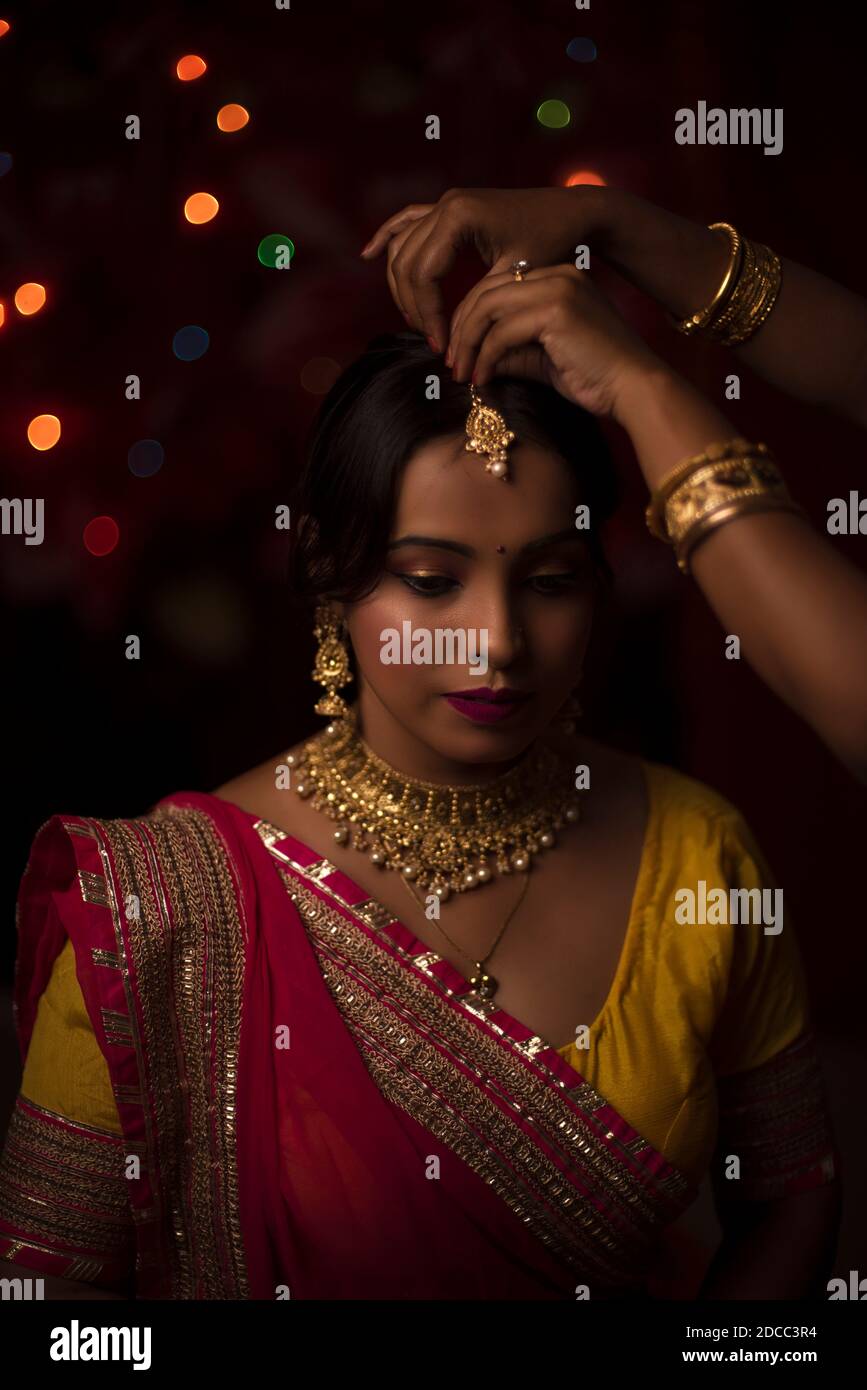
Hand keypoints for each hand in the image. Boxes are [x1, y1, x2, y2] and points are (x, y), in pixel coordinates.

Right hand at [360, 185, 607, 352]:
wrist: (573, 212)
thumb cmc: (552, 244)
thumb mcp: (517, 278)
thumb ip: (479, 303)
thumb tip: (454, 339)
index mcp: (459, 216)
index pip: (423, 275)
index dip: (428, 316)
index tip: (442, 346)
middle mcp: (445, 203)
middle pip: (405, 264)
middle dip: (414, 308)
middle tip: (434, 341)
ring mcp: (443, 203)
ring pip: (401, 249)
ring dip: (403, 288)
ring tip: (420, 323)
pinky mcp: (448, 207)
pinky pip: (406, 223)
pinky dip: (387, 238)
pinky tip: (368, 255)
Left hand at [449, 263, 662, 423]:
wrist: (636, 389)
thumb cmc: (596, 379)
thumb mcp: (543, 361)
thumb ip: (510, 353)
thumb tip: (473, 359)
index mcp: (559, 278)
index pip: (499, 286)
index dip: (471, 318)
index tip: (458, 352)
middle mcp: (559, 274)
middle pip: (488, 290)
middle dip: (462, 328)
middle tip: (451, 363)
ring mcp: (559, 288)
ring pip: (489, 306)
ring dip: (468, 342)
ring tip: (461, 372)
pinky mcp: (557, 310)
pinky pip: (502, 330)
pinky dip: (484, 356)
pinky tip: (481, 378)